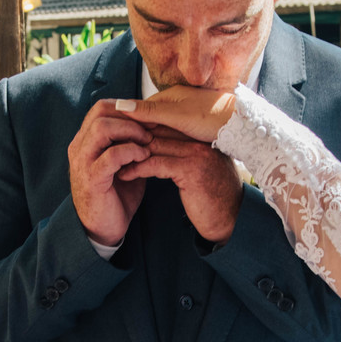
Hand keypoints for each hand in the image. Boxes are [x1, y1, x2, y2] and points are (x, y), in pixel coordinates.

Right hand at [68, 99, 152, 246]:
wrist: (104, 229)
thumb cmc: (116, 196)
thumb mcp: (125, 164)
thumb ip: (131, 144)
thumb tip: (154, 125)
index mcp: (85, 140)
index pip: (102, 107)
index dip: (128, 108)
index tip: (150, 119)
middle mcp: (79, 147)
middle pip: (101, 111)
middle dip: (131, 116)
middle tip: (151, 129)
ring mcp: (82, 162)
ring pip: (103, 128)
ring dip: (131, 131)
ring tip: (147, 142)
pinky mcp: (92, 179)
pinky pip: (111, 155)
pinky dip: (131, 151)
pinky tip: (143, 157)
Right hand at [115, 86, 235, 143]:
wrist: (243, 125)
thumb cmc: (213, 118)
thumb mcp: (178, 116)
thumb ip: (150, 112)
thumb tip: (120, 104)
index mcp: (169, 96)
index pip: (139, 110)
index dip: (127, 124)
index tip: (115, 139)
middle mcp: (176, 102)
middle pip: (149, 119)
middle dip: (136, 133)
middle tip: (121, 151)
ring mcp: (186, 113)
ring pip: (160, 128)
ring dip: (149, 139)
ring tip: (136, 156)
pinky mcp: (195, 126)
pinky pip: (172, 134)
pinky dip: (163, 143)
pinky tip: (160, 155)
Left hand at [117, 125, 243, 243]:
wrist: (231, 218)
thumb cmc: (213, 195)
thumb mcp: (198, 168)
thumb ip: (183, 152)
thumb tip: (156, 143)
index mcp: (201, 135)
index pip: (165, 123)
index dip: (140, 130)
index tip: (119, 137)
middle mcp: (200, 139)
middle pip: (157, 130)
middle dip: (130, 138)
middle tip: (109, 145)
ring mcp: (197, 153)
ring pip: (153, 144)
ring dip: (129, 153)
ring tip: (112, 160)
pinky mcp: (190, 170)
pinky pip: (155, 164)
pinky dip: (136, 168)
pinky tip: (124, 174)